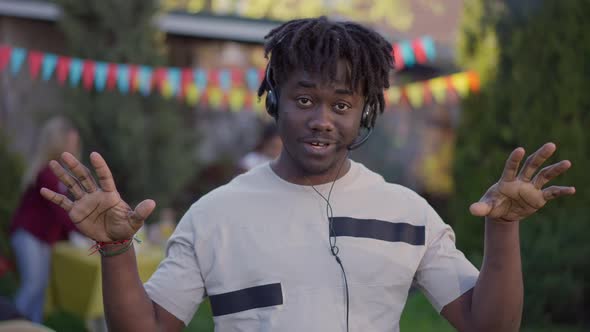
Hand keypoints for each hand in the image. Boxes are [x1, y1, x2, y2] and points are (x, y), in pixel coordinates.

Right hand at [40, 152, 154, 241]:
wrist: (114, 239)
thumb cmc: (126, 227)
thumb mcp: (135, 220)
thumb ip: (141, 212)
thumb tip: (152, 203)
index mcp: (110, 194)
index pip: (104, 177)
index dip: (100, 166)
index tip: (94, 155)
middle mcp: (96, 194)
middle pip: (84, 177)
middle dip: (75, 166)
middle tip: (64, 154)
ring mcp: (85, 202)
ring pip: (72, 185)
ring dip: (62, 175)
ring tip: (52, 163)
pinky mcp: (76, 211)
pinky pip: (63, 202)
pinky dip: (54, 196)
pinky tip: (42, 190)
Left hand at [469, 143, 574, 222]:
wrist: (502, 214)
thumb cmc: (493, 206)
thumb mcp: (486, 207)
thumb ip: (481, 207)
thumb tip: (472, 210)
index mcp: (506, 181)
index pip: (510, 168)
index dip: (514, 159)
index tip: (520, 149)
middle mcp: (520, 181)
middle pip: (531, 165)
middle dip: (540, 155)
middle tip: (551, 145)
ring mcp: (531, 188)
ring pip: (544, 175)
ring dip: (555, 169)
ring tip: (567, 163)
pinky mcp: (539, 197)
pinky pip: (552, 192)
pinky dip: (561, 191)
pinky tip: (572, 189)